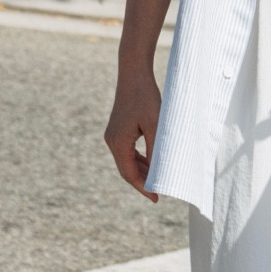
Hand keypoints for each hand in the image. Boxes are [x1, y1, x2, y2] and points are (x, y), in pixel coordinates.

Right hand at [105, 71, 161, 196]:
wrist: (134, 74)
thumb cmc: (146, 97)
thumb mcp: (155, 125)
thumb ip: (155, 150)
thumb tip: (158, 172)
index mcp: (118, 142)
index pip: (129, 173)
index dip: (143, 187)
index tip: (156, 198)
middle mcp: (112, 140)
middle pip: (126, 170)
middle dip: (142, 182)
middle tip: (157, 193)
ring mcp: (113, 135)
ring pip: (127, 161)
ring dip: (141, 171)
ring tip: (156, 181)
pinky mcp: (118, 129)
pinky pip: (127, 151)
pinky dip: (139, 159)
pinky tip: (150, 163)